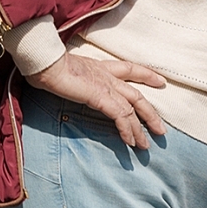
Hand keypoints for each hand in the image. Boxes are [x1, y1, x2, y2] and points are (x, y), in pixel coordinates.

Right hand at [26, 51, 168, 149]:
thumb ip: (73, 79)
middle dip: (150, 113)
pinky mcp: (102, 97)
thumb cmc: (48, 65)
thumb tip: (66, 84)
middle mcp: (108, 75)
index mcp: (100, 67)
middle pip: (137, 94)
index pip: (130, 69)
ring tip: (146, 145)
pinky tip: (130, 142)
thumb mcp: (65, 72)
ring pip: (133, 108)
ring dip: (140, 129)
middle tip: (161, 128)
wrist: (45, 63)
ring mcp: (106, 86)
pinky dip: (127, 130)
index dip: (147, 75)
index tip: (160, 81)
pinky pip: (121, 116)